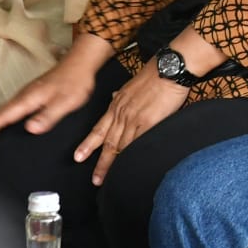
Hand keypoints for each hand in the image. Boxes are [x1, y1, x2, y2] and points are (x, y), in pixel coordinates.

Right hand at [0, 54, 97, 142]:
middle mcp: (24, 95)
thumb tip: (30, 129)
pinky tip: (5, 123)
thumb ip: (48, 115)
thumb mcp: (66, 102)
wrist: (81, 63)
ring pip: (5, 110)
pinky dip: (3, 116)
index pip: (2, 116)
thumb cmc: (75, 81)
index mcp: (29, 99)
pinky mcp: (33, 93)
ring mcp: (28, 93)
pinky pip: (13, 107)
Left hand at [75, 62, 188, 184]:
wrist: (168, 68)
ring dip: (112, 164)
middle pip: (108, 143)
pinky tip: (128, 166)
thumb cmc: (154, 73)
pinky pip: (137, 143)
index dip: (89, 145)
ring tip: (107, 179)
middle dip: (100, 163)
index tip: (79, 157)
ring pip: (120, 146)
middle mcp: (122, 113)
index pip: (99, 129)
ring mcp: (134, 119)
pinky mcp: (149, 122)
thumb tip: (114, 98)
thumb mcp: (130, 84)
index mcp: (117, 104)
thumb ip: (122, 95)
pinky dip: (131, 156)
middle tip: (95, 179)